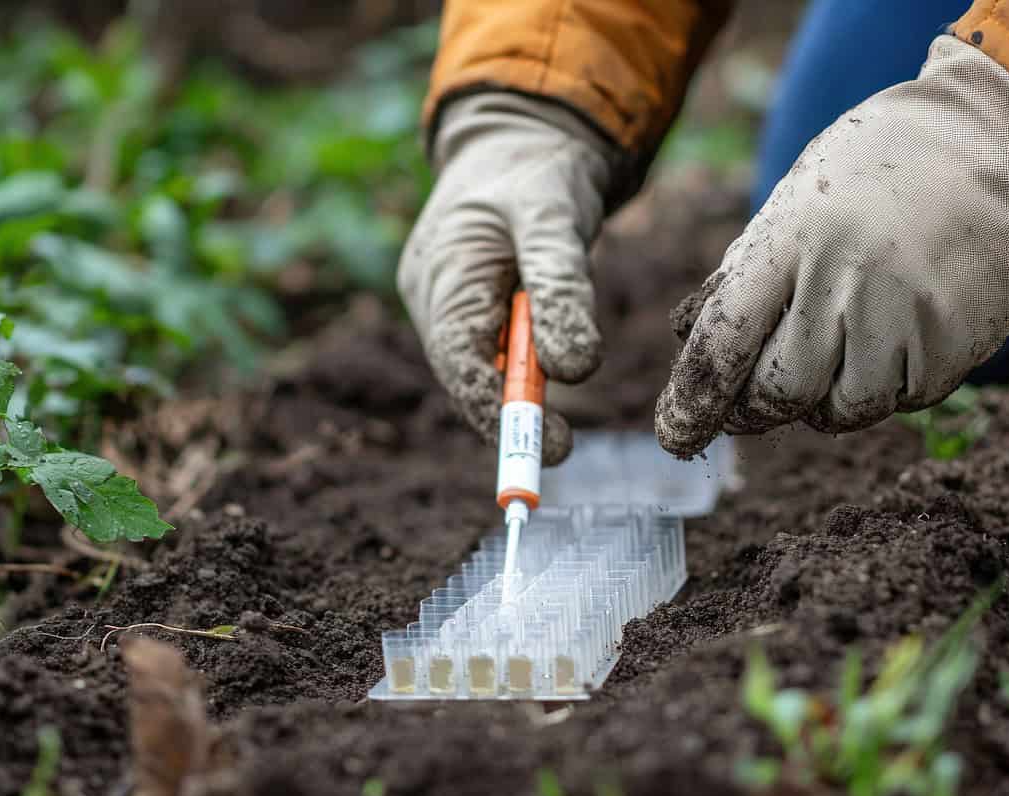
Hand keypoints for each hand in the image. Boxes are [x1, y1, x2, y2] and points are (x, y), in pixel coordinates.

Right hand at [398, 93, 617, 464]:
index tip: (548, 445)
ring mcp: (445, 301)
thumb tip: (575, 371)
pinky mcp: (467, 305)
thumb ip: (563, 289)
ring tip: (555, 425)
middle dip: (507, 415)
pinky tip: (545, 377)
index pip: (461, 361)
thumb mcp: (557, 217)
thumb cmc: (538, 171)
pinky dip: (517, 371)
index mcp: (443, 271)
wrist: (523, 135)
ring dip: (514, 394)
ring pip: (477, 367)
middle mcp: (432, 293)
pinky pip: (488, 351)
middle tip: (560, 448)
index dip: (498, 411)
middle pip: (463, 374)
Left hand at [655, 36, 1008, 457]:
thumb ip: (749, 269)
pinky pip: (902, 400)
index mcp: (793, 238)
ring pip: (842, 411)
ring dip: (824, 401)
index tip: (676, 435)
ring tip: (835, 353)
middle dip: (757, 408)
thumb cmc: (877, 168)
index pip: (725, 342)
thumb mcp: (797, 196)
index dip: (693, 400)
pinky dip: (885, 386)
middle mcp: (848, 280)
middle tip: (753, 403)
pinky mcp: (957, 344)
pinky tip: (894, 337)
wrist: (999, 142)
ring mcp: (907, 315)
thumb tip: (691, 342)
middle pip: (780, 392)